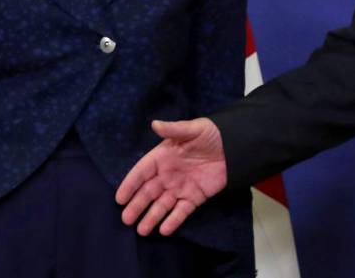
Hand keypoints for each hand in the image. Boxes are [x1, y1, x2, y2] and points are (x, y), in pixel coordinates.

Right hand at [115, 118, 227, 235]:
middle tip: (126, 219)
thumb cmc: (210, 134)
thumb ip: (174, 128)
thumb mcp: (193, 129)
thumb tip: (155, 124)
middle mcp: (167, 174)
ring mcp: (180, 187)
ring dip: (152, 217)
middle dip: (137, 205)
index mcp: (162, 157)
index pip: (142, 172)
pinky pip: (181, 211)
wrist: (234, 146)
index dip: (130, 184)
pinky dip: (173, 220)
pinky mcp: (194, 198)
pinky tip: (164, 230)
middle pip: (148, 192)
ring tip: (141, 230)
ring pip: (162, 205)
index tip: (120, 198)